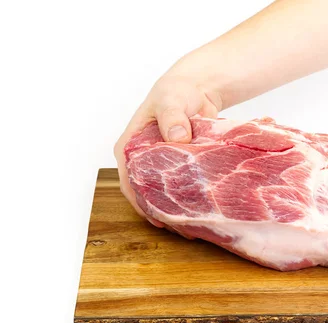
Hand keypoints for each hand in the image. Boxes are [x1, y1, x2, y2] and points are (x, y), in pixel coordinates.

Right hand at [114, 74, 222, 220]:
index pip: (127, 181)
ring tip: (190, 226)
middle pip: (145, 193)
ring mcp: (160, 167)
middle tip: (179, 227)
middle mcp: (141, 161)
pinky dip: (188, 200)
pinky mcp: (178, 169)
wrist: (198, 90)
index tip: (155, 217)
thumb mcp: (170, 100)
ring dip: (174, 210)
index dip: (139, 202)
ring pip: (163, 194)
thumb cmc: (175, 92)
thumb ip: (172, 117)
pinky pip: (181, 188)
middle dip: (159, 212)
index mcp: (129, 148)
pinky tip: (200, 213)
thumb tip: (177, 137)